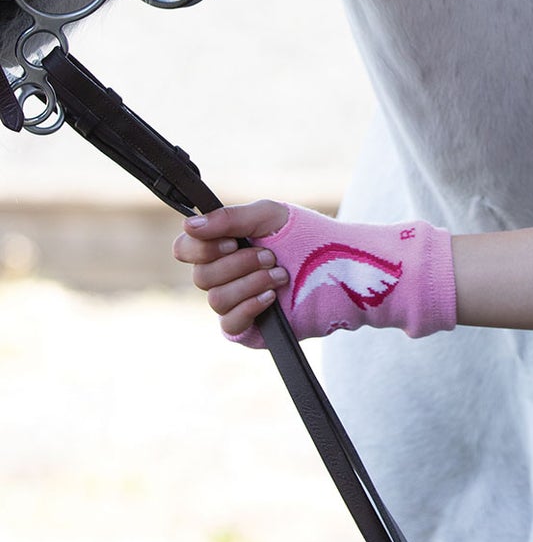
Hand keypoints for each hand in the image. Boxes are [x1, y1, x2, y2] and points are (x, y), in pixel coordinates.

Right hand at [173, 201, 291, 338]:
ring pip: (216, 299)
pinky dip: (251, 306)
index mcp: (221, 246)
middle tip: (270, 256)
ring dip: (252, 282)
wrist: (338, 266)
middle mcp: (222, 275)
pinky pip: (230, 322)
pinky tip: (272, 297)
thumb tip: (190, 225)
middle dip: (239, 263)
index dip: (201, 248)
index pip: (184, 249)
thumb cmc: (303, 237)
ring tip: (281, 275)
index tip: (231, 242)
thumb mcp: (268, 215)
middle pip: (201, 275)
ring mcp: (233, 302)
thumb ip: (229, 217)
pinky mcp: (246, 326)